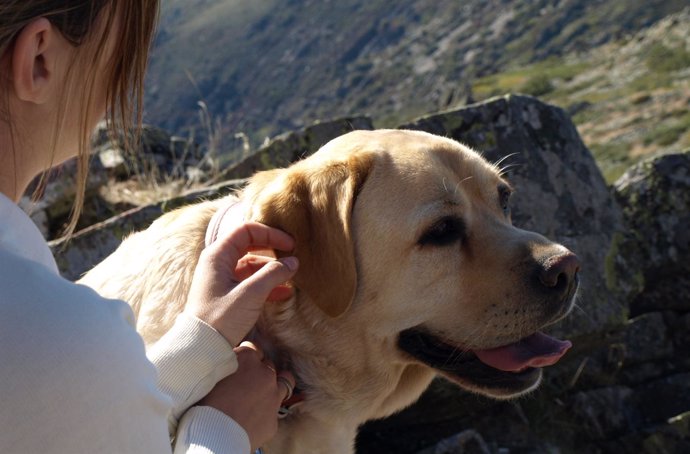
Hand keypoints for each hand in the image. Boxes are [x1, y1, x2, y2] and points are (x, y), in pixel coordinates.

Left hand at [185, 221, 297, 345]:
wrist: (201, 348)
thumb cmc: (220, 319)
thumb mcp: (250, 295)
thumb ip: (272, 275)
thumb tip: (293, 261)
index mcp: (217, 255)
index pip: (246, 231)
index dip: (270, 233)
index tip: (289, 244)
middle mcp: (218, 262)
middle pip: (250, 245)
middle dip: (273, 249)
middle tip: (292, 254)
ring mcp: (222, 278)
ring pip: (252, 264)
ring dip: (272, 269)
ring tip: (291, 275)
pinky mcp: (227, 293)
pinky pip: (250, 281)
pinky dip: (267, 284)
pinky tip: (284, 292)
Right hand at [198, 341, 295, 450]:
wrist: (213, 437)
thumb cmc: (203, 404)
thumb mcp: (210, 376)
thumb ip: (224, 366)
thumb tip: (225, 363)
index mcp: (247, 359)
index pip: (252, 348)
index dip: (245, 357)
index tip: (238, 364)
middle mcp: (265, 374)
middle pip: (267, 365)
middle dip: (259, 371)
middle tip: (245, 382)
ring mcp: (273, 396)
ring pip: (285, 381)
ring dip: (274, 385)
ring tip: (262, 393)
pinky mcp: (274, 419)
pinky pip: (273, 411)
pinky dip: (265, 412)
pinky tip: (253, 417)